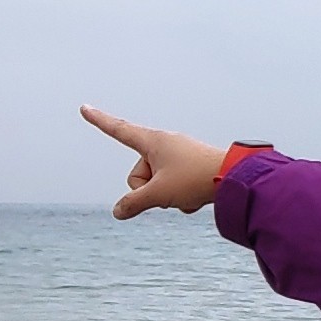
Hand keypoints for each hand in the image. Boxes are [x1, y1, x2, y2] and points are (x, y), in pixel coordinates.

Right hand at [83, 107, 229, 218]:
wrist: (235, 178)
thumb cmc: (196, 178)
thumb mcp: (158, 194)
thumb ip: (133, 203)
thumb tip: (118, 212)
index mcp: (152, 141)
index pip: (118, 130)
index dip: (99, 121)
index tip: (84, 108)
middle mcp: (164, 144)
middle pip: (138, 173)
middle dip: (147, 189)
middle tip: (168, 192)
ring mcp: (178, 155)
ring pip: (156, 183)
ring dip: (165, 195)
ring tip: (187, 193)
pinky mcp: (190, 167)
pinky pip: (173, 187)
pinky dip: (180, 196)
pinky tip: (195, 198)